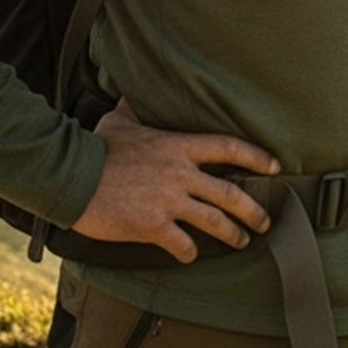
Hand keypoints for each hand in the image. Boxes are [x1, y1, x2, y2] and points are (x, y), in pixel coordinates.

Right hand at [70, 98, 280, 262]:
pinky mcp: (153, 226)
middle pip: (231, 194)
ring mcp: (169, 201)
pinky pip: (183, 244)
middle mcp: (181, 174)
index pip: (229, 147)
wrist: (71, 177)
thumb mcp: (120, 121)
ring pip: (215, 222)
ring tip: (242, 242)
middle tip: (264, 221)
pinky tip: (189, 256)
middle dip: (254, 210)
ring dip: (233, 235)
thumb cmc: (95, 148)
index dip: (257, 157)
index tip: (275, 167)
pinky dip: (189, 253)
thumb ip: (136, 109)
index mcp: (178, 147)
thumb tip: (133, 91)